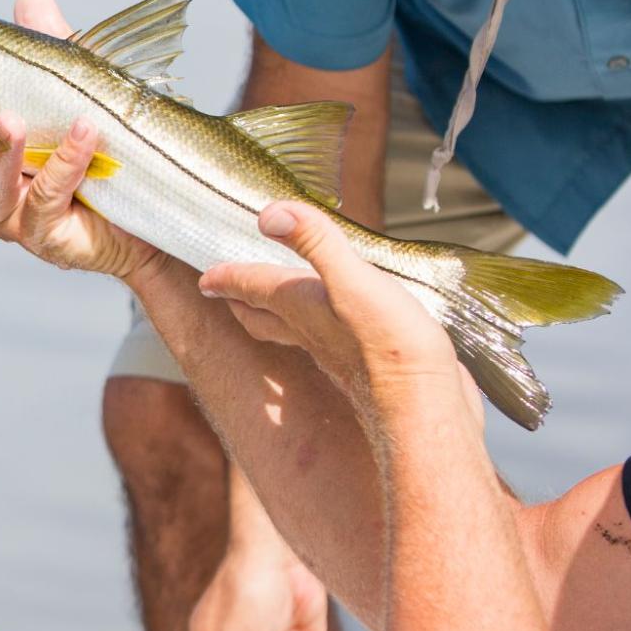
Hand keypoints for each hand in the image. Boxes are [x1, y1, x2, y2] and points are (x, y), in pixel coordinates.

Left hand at [197, 202, 468, 429]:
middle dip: (242, 300)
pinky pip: (331, 344)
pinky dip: (322, 330)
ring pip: (294, 331)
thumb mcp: (353, 283)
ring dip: (278, 314)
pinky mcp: (369, 369)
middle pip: (263, 316)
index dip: (228, 277)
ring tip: (275, 301)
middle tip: (226, 291)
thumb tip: (270, 214)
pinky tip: (340, 327)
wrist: (426, 417)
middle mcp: (313, 333)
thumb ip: (316, 244)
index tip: (205, 278)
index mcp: (301, 309)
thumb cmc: (390, 351)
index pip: (252, 286)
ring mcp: (340, 355)